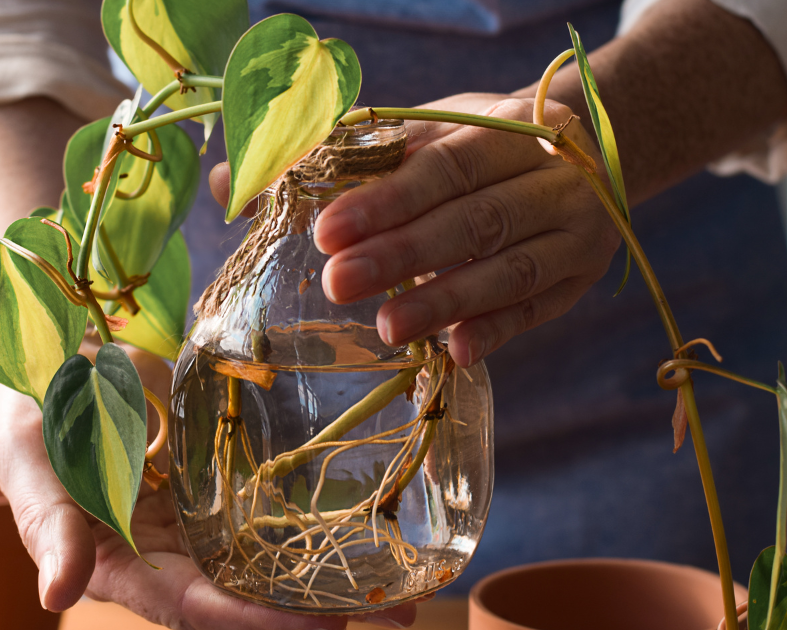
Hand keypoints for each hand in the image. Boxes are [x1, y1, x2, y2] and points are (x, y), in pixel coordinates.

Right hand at [0, 340, 418, 628]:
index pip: (194, 609)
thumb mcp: (29, 470)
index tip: (323, 627)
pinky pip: (272, 510)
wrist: (56, 364)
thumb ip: (49, 530)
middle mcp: (169, 559)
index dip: (254, 623)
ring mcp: (198, 523)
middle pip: (248, 600)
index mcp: (122, 569)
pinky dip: (318, 523)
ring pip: (270, 562)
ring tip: (408, 587)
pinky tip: (375, 524)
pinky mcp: (219, 485)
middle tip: (400, 615)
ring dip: (332, 577)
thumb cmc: (31, 420)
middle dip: (316, 614)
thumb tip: (54, 596)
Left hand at [211, 94, 618, 366]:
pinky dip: (498, 331)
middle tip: (336, 284)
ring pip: (510, 270)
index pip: (439, 166)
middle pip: (472, 220)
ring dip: (445, 302)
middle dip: (401, 255)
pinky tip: (456, 352)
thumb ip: (332, 158)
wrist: (589, 147)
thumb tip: (228, 182)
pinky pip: (539, 309)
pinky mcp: (580, 277)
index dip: (383, 201)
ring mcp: (572, 229)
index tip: (324, 232)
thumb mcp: (417, 134)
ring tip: (384, 328)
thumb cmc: (473, 148)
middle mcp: (546, 177)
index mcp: (500, 129)